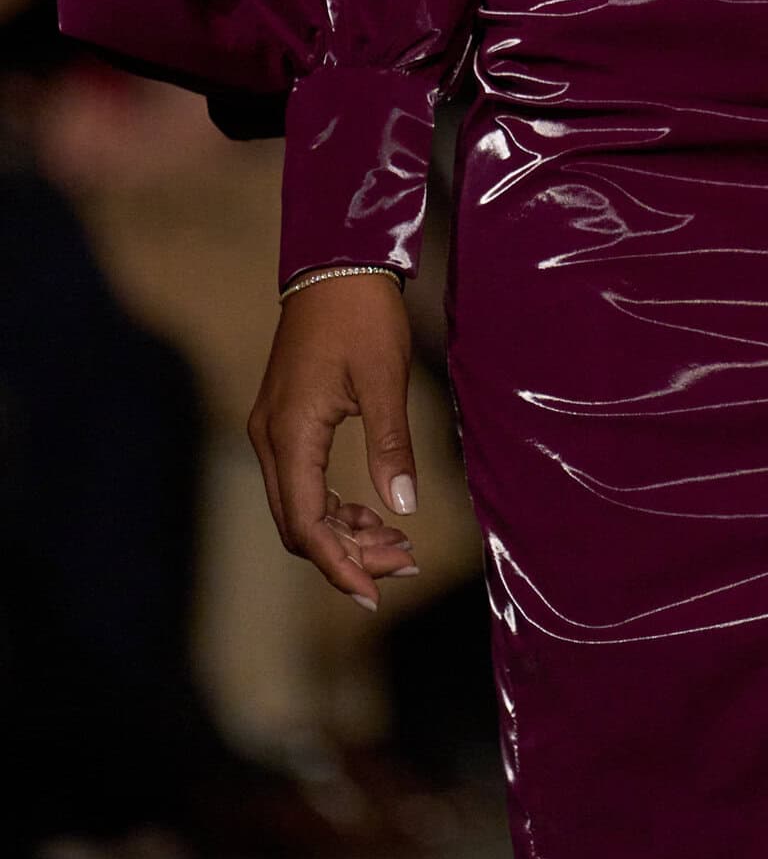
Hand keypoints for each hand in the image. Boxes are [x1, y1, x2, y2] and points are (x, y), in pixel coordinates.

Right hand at [247, 273, 420, 610]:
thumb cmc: (362, 316)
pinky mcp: (284, 420)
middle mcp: (270, 439)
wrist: (335, 264)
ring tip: (399, 543)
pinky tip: (372, 511)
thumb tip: (403, 507)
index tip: (375, 593)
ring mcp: (273, 430)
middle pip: (300, 523)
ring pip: (299, 506)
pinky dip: (334, 503)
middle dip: (350, 552)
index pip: (306, 523)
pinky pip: (301, 481)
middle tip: (406, 562)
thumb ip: (391, 444)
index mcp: (291, 434)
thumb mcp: (386, 379)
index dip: (339, 565)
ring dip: (344, 530)